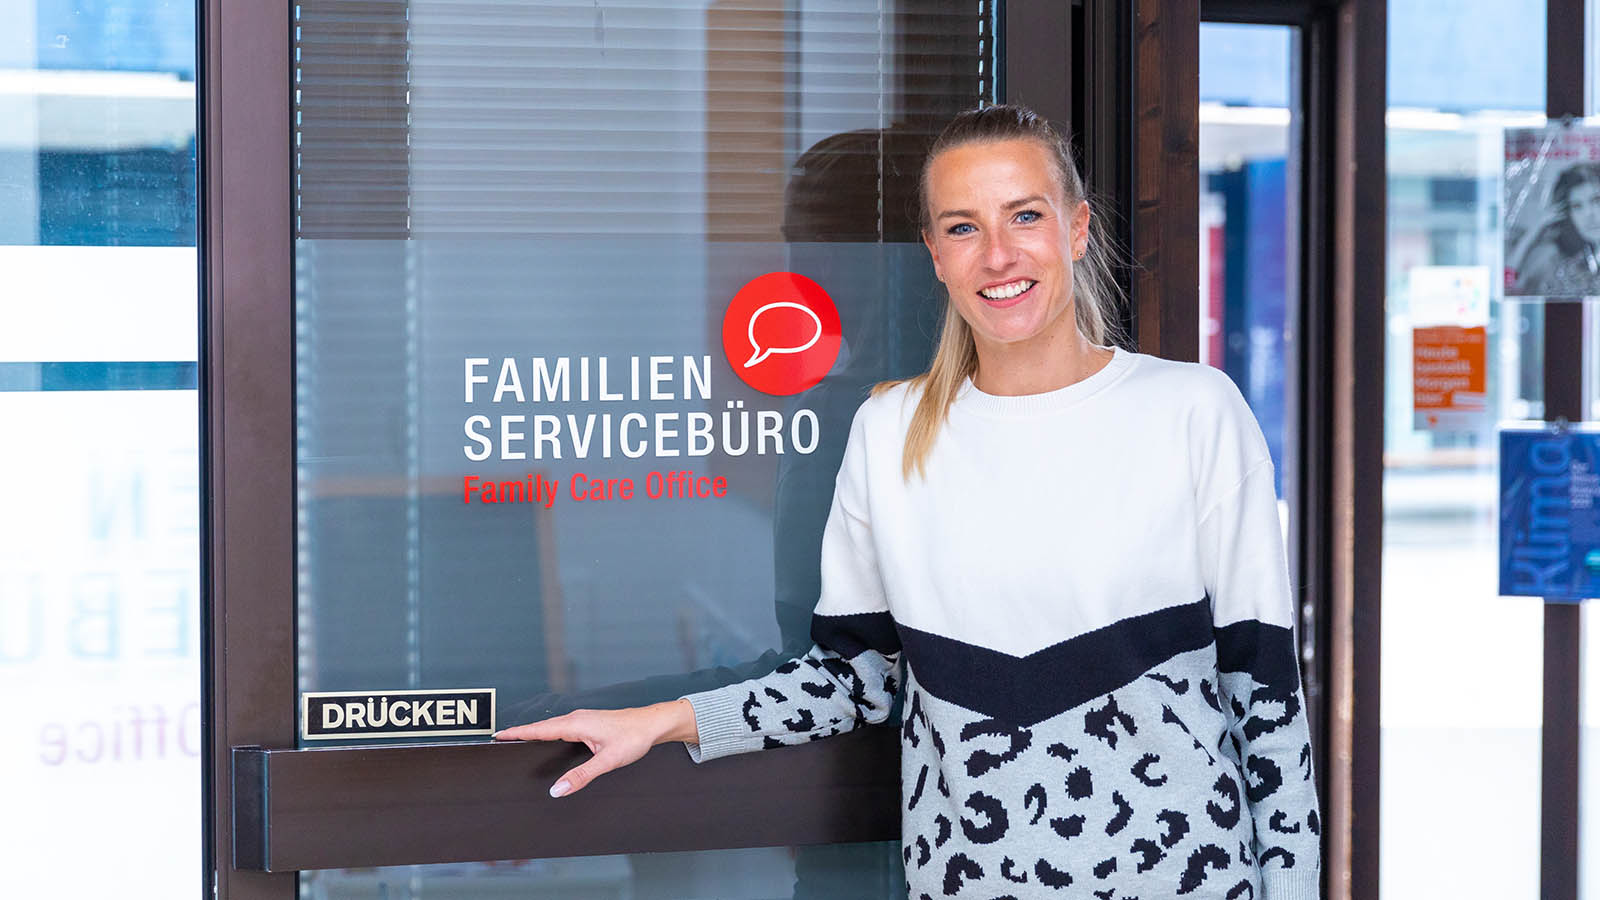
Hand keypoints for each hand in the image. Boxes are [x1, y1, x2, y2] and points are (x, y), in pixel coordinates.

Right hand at [492, 699, 698, 797]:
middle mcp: (577, 718)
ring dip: (535, 732)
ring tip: (518, 739)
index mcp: (576, 724)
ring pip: (552, 726)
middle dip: (521, 732)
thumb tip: (558, 789)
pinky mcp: (589, 722)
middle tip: (501, 738)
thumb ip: (581, 776)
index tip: (499, 735)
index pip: (540, 730)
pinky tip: (548, 738)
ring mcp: (583, 719)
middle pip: (542, 727)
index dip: (518, 733)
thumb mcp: (607, 761)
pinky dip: (548, 731)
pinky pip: (561, 726)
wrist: (653, 724)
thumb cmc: (634, 737)